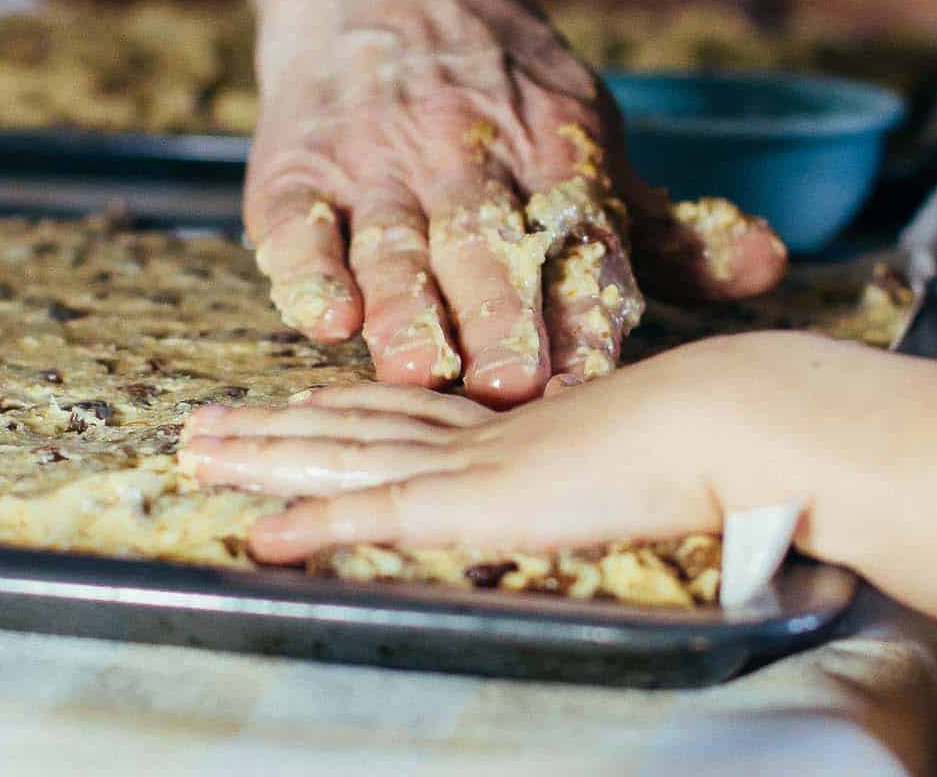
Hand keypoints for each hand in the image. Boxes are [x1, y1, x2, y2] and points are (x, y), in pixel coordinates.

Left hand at [179, 332, 812, 563]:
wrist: (740, 419)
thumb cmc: (724, 434)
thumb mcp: (656, 444)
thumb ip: (620, 456)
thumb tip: (632, 470)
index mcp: (515, 421)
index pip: (405, 408)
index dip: (341, 404)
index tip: (295, 399)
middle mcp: (477, 433)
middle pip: (349, 425)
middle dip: (270, 427)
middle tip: (201, 425)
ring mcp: (469, 464)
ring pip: (339, 457)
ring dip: (263, 459)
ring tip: (196, 456)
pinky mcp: (475, 501)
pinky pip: (376, 514)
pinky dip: (317, 523)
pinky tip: (264, 537)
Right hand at [244, 0, 787, 406]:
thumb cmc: (499, 84)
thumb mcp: (590, 137)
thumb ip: (666, 226)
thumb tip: (769, 270)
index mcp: (552, 146)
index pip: (573, 235)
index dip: (583, 308)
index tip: (595, 377)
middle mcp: (462, 152)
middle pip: (483, 244)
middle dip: (498, 315)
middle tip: (511, 386)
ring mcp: (373, 160)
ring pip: (392, 242)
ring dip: (405, 306)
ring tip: (419, 367)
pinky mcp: (296, 167)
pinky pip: (297, 224)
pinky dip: (308, 269)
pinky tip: (326, 316)